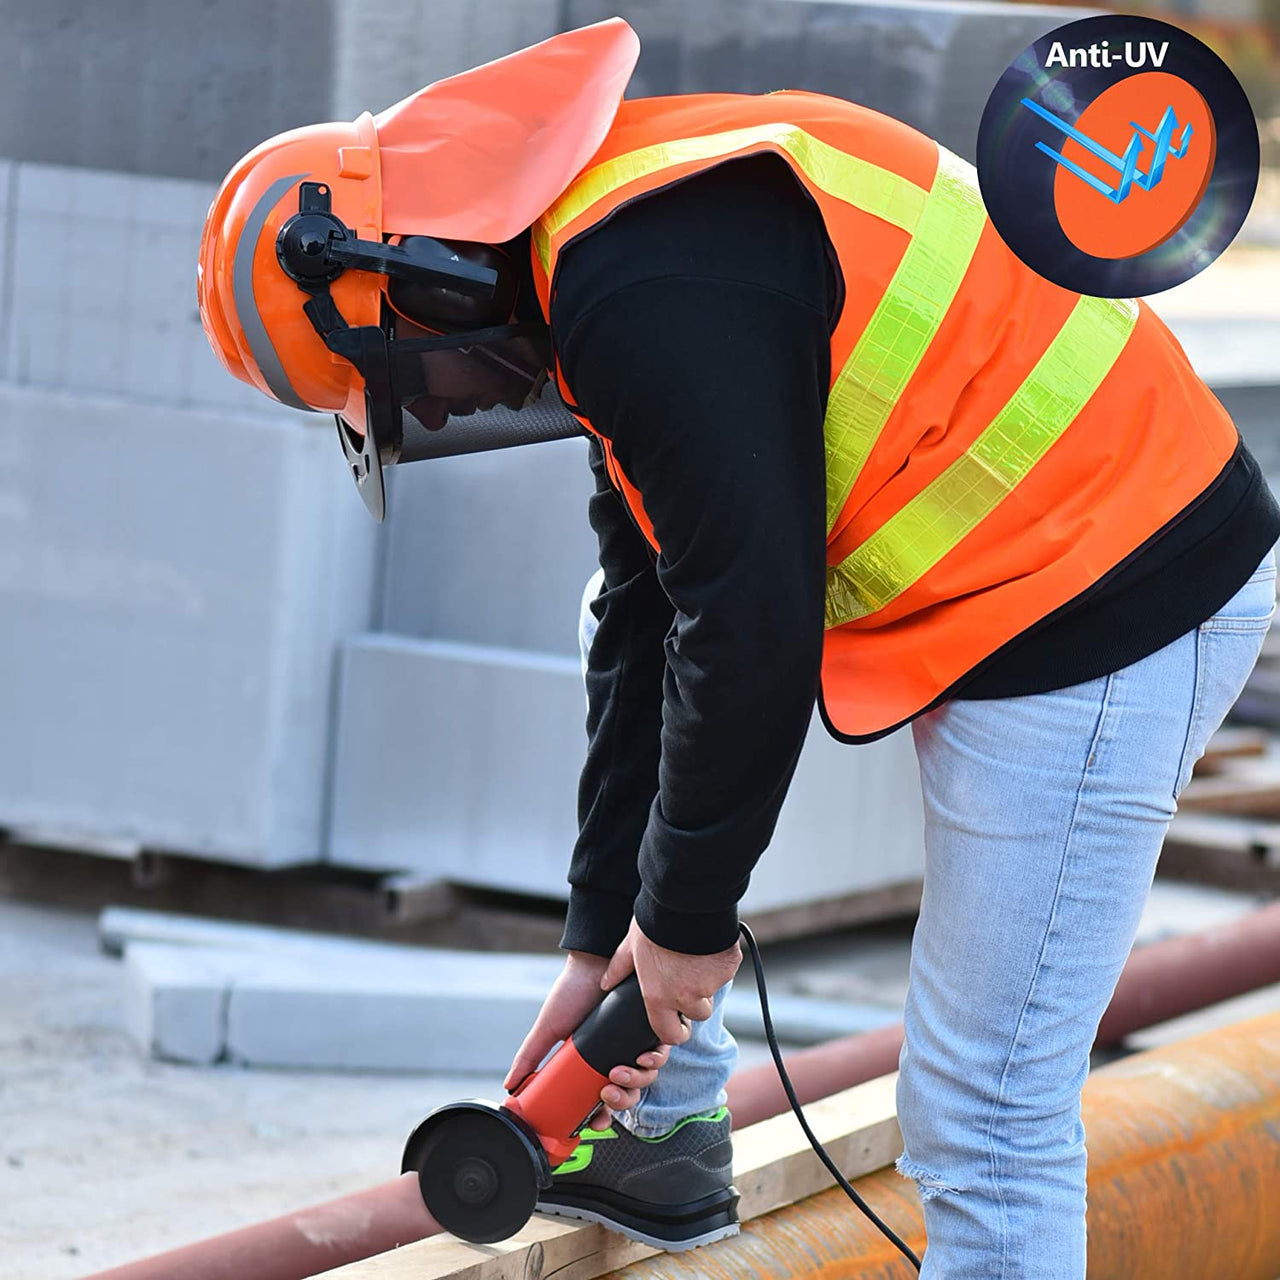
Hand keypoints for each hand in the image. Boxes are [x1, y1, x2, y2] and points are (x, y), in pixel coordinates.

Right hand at [504, 950, 671, 1129]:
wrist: (593, 963)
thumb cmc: (571, 992)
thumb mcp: (548, 1028)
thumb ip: (529, 1057)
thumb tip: (510, 1086)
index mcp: (592, 1063)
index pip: (601, 1100)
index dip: (602, 1116)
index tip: (596, 1121)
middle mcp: (616, 1056)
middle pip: (627, 1095)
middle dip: (620, 1102)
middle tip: (606, 1093)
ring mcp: (634, 1043)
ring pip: (645, 1078)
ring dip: (635, 1082)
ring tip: (618, 1072)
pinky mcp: (651, 1029)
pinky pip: (662, 1054)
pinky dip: (654, 1060)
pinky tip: (643, 1056)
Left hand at [602, 917, 741, 1046]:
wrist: (684, 900)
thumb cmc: (654, 923)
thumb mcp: (631, 947)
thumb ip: (619, 969)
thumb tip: (606, 983)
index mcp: (659, 997)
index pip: (670, 1035)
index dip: (674, 1030)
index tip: (677, 1022)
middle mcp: (686, 996)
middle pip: (697, 1014)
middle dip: (695, 1002)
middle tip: (687, 978)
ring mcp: (710, 984)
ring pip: (712, 991)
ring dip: (707, 981)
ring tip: (695, 956)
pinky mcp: (728, 968)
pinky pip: (726, 971)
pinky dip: (719, 962)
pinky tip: (708, 944)